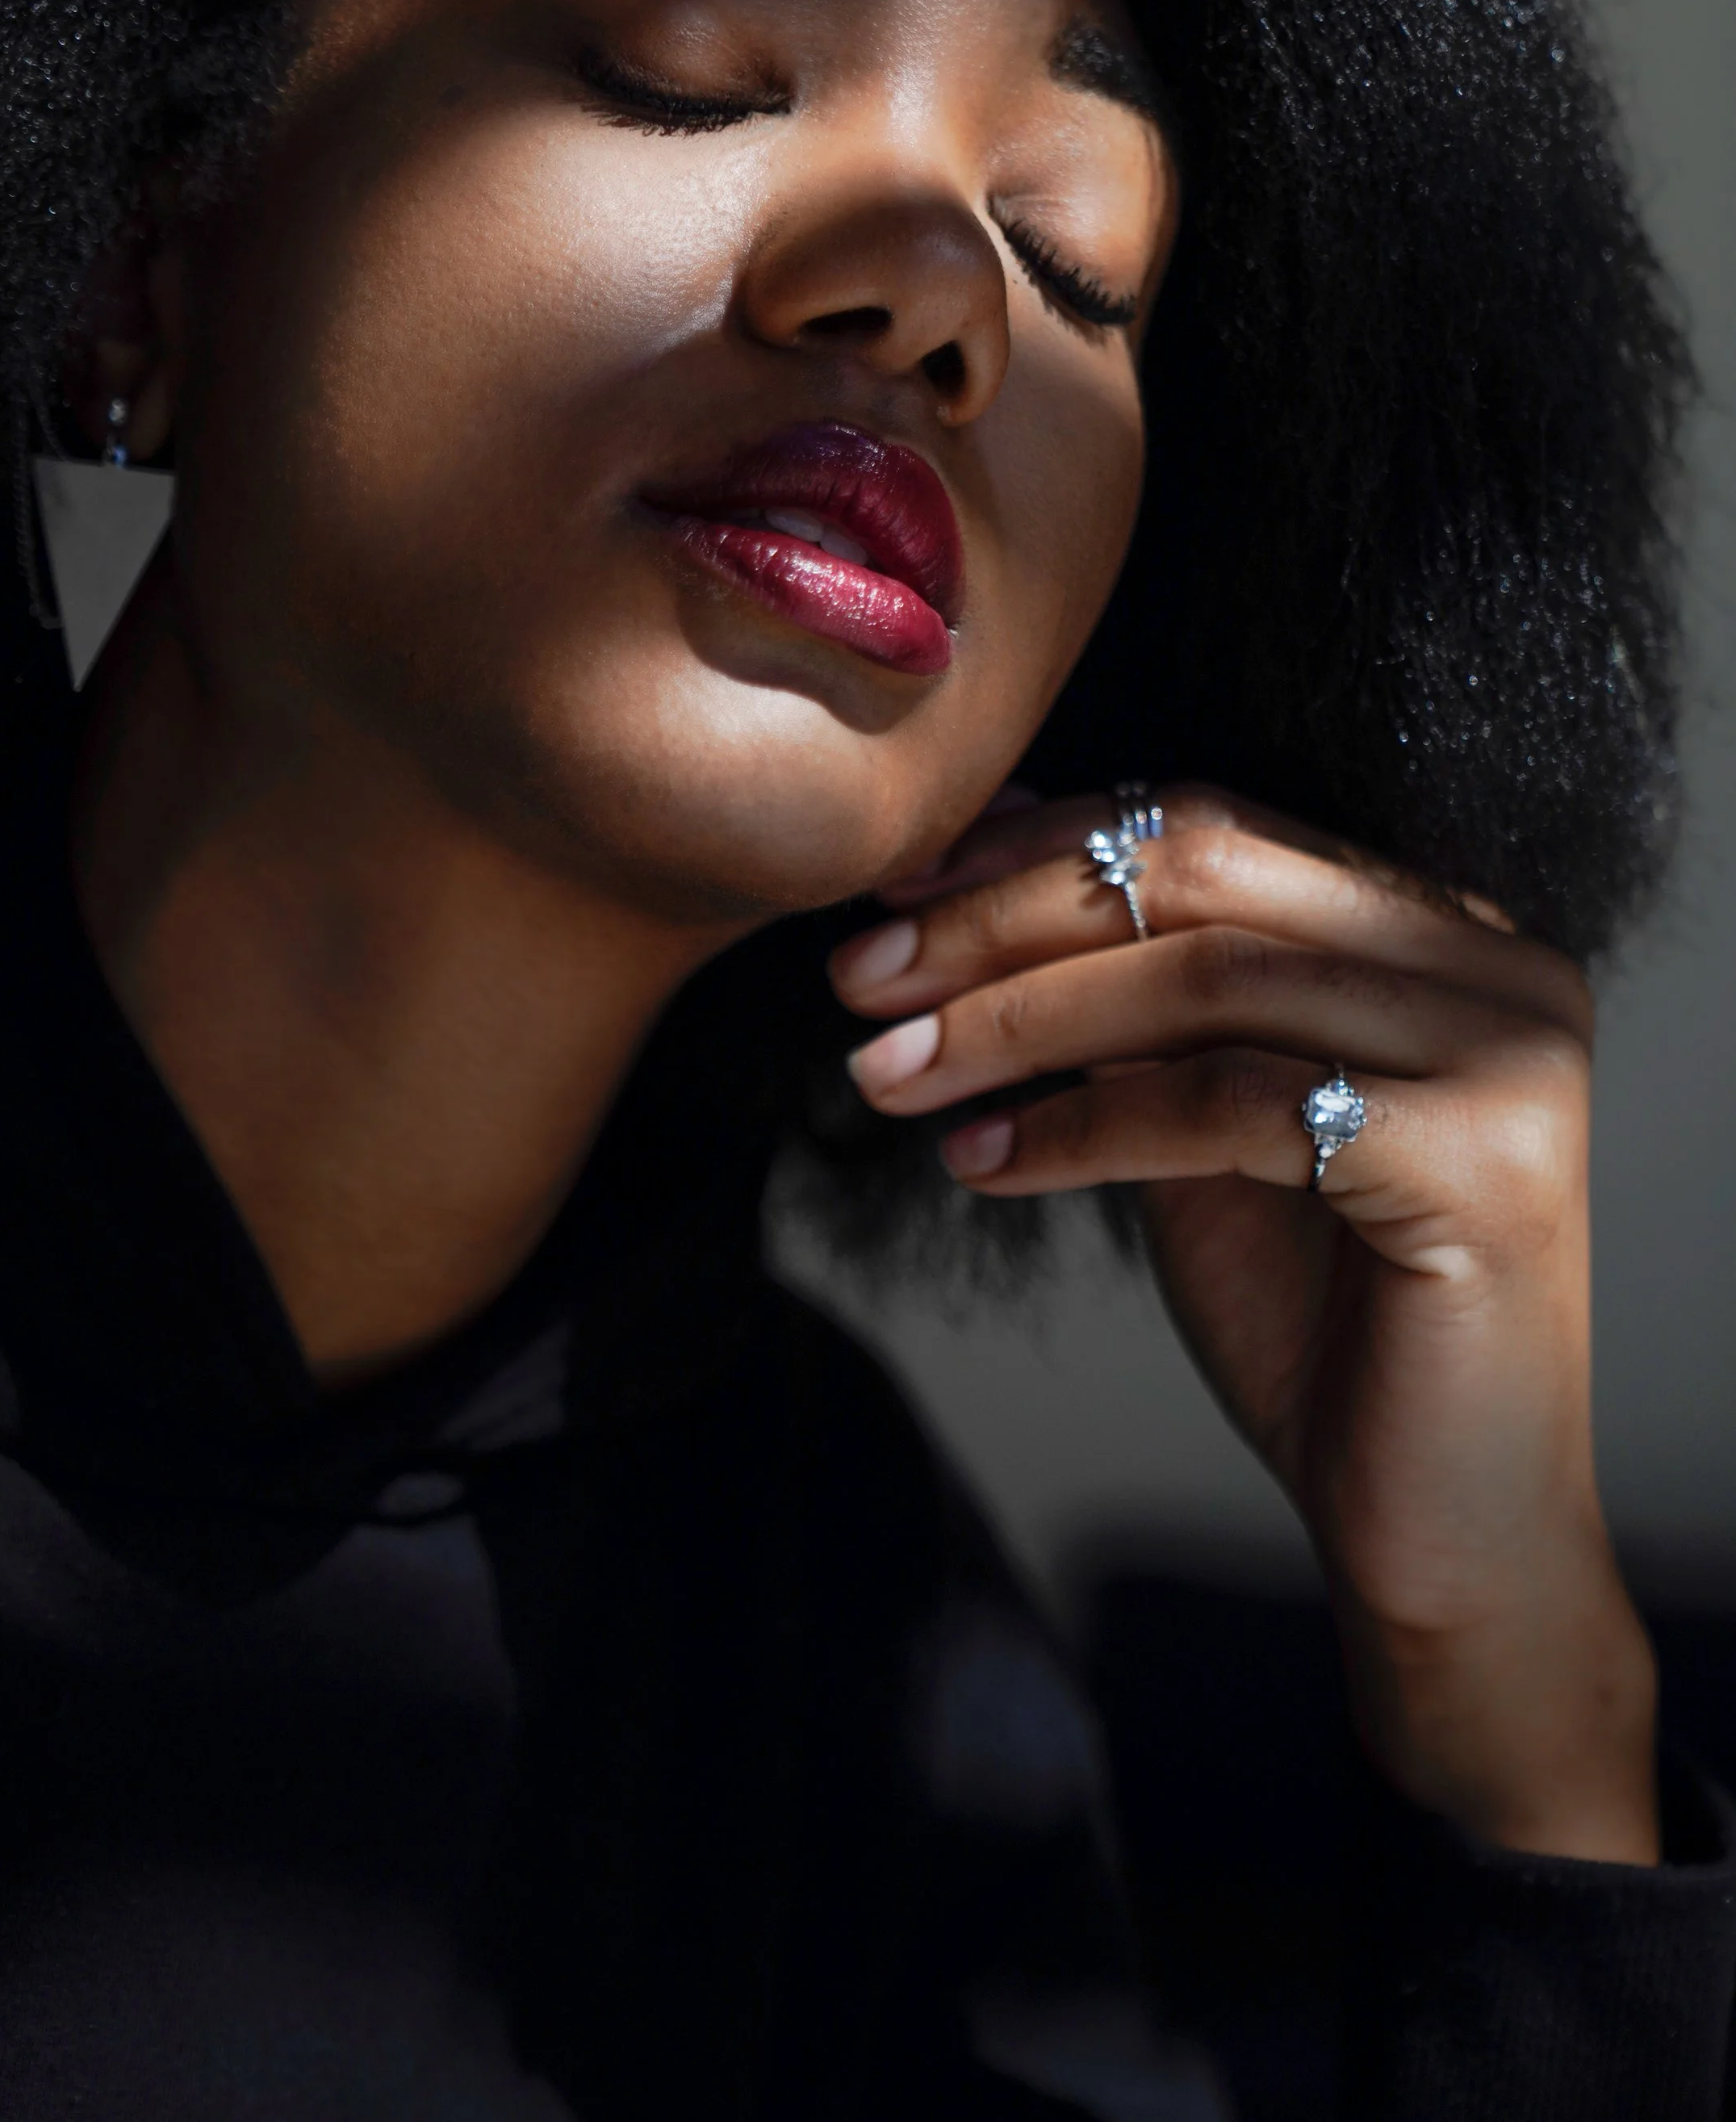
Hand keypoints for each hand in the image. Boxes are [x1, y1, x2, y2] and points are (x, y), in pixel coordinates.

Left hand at [832, 787, 1659, 1865]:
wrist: (1438, 1534)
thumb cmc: (1316, 1319)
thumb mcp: (1200, 1114)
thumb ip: (1133, 987)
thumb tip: (1002, 834)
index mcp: (1441, 926)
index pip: (1211, 827)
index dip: (1036, 849)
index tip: (888, 895)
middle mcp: (1496, 963)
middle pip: (1202, 878)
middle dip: (1002, 919)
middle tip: (855, 978)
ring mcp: (1506, 1053)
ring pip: (1204, 983)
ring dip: (1011, 1022)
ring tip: (882, 1073)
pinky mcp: (1479, 1158)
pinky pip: (1229, 1105)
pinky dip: (1080, 1126)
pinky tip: (977, 1158)